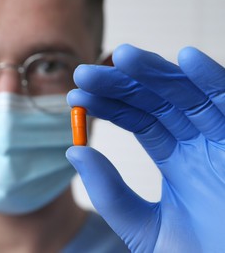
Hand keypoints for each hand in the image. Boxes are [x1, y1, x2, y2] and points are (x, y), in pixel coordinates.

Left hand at [66, 44, 224, 251]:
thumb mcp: (143, 228)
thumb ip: (109, 193)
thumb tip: (74, 152)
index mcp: (175, 157)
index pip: (137, 119)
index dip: (107, 104)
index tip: (76, 95)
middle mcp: (197, 141)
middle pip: (155, 100)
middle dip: (121, 83)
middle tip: (84, 73)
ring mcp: (221, 137)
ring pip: (186, 93)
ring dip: (155, 72)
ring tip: (122, 56)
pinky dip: (211, 78)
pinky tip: (185, 58)